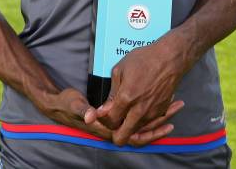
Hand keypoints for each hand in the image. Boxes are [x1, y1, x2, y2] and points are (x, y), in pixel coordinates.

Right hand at [35, 86, 179, 147]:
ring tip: (176, 102)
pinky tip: (160, 102)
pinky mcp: (113, 116)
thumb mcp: (74, 104)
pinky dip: (150, 113)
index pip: (131, 133)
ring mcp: (112, 124)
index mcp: (104, 126)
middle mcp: (111, 128)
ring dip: (159, 116)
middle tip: (177, 106)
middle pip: (142, 130)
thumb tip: (93, 116)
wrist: (57, 106)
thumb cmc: (66, 104)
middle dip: (162, 120)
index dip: (150, 129)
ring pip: (141, 125)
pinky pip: (135, 119)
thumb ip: (84, 110)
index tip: (166, 119)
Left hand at [86, 32, 186, 145]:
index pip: (110, 122)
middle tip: (114, 119)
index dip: (104, 119)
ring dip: (129, 126)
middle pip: (122, 137)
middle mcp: (139, 110)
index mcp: (126, 98)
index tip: (104, 112)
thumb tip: (103, 109)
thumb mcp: (120, 69)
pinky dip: (142, 120)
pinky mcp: (161, 112)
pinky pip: (147, 124)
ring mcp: (152, 113)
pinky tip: (140, 105)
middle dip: (114, 132)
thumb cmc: (144, 59)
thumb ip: (112, 92)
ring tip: (127, 110)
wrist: (170, 58)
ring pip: (135, 132)